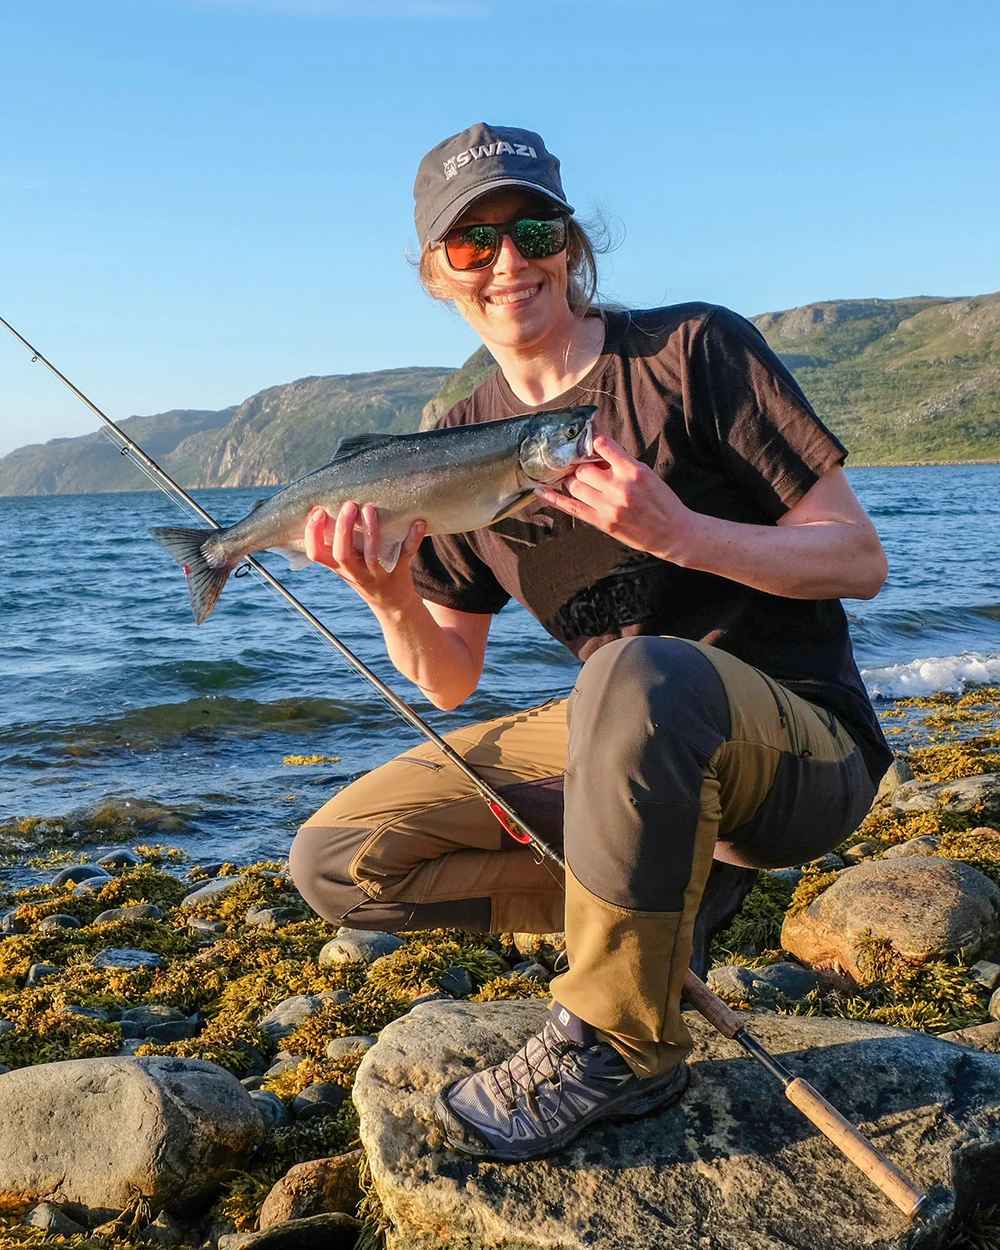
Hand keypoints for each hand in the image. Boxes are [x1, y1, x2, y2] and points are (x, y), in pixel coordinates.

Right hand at [303, 501, 425, 609]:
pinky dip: (413, 539)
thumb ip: (335, 542)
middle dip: (343, 529)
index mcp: (339, 568)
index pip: (316, 554)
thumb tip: (324, 506)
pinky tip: (418, 523)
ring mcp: (377, 576)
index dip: (313, 534)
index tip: (318, 512)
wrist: (392, 605)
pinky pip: (406, 555)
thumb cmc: (365, 575)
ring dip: (371, 531)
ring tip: (370, 508)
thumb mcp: (345, 564)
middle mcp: (355, 574)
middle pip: (342, 555)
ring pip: (371, 556)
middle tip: (349, 505)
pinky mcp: (399, 575)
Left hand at [533, 435, 694, 561]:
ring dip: (573, 481)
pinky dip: (553, 498)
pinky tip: (541, 490)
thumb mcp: (647, 475)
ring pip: (575, 486)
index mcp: (633, 471)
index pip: (603, 446)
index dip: (591, 442)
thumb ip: (622, 464)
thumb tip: (596, 452)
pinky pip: (571, 507)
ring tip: (579, 482)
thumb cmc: (662, 502)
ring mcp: (608, 506)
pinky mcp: (602, 522)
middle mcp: (619, 487)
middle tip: (584, 469)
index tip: (586, 440)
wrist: (672, 533)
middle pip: (584, 468)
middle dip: (582, 467)